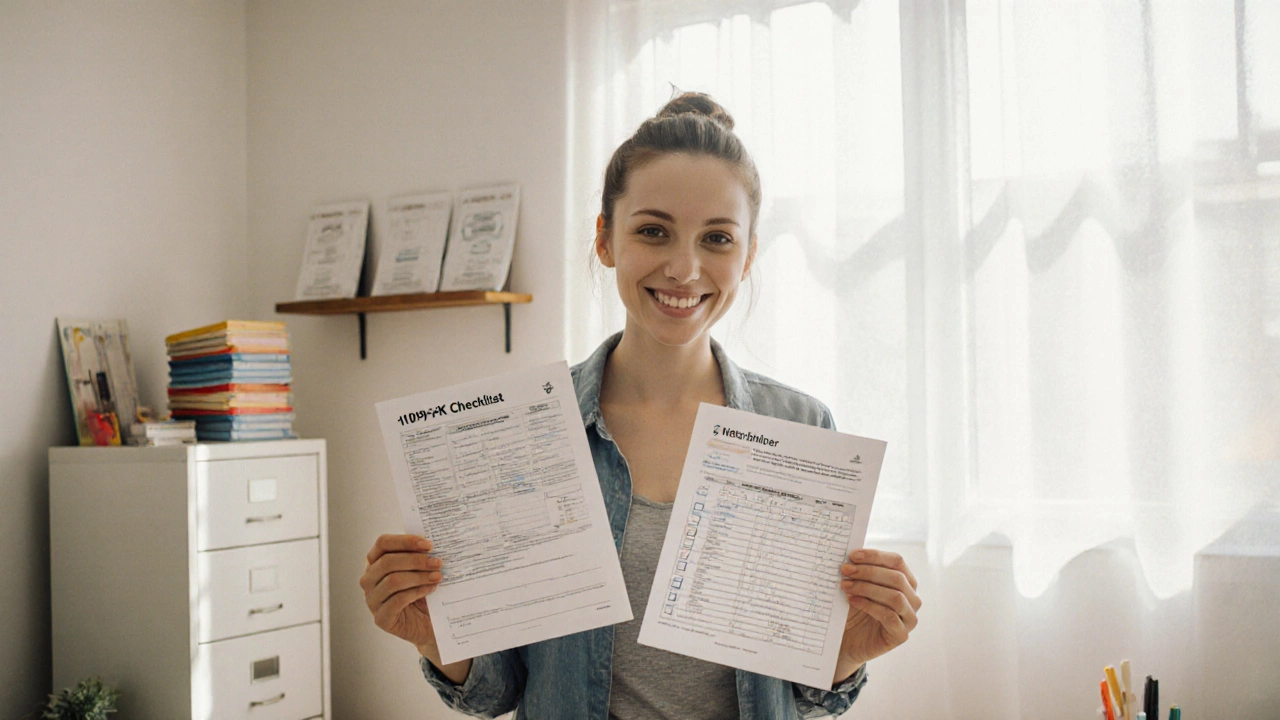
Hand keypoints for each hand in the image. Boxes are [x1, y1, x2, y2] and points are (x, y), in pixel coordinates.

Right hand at [360, 534, 443, 656]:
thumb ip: (421, 555)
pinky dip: (417, 592)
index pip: (383, 543)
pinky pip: (397, 601)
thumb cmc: (423, 592)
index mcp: (375, 562)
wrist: (428, 624)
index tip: (429, 544)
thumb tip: (434, 543)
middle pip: (387, 562)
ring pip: (392, 581)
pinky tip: (431, 589)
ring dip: (419, 576)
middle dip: (416, 560)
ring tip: (438, 576)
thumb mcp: (421, 570)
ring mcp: (372, 600)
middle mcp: (369, 580)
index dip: (405, 541)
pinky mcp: (381, 619)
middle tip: (437, 562)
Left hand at [836, 548, 920, 673]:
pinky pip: (890, 617)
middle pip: (897, 578)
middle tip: (845, 570)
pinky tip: (852, 601)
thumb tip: (850, 555)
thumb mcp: (856, 586)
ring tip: (846, 586)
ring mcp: (909, 618)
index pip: (897, 562)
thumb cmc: (853, 610)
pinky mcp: (901, 635)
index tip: (852, 556)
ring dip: (868, 588)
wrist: (846, 641)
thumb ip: (859, 571)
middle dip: (868, 571)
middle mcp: (912, 599)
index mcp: (906, 581)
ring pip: (896, 597)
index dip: (875, 556)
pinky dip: (869, 606)